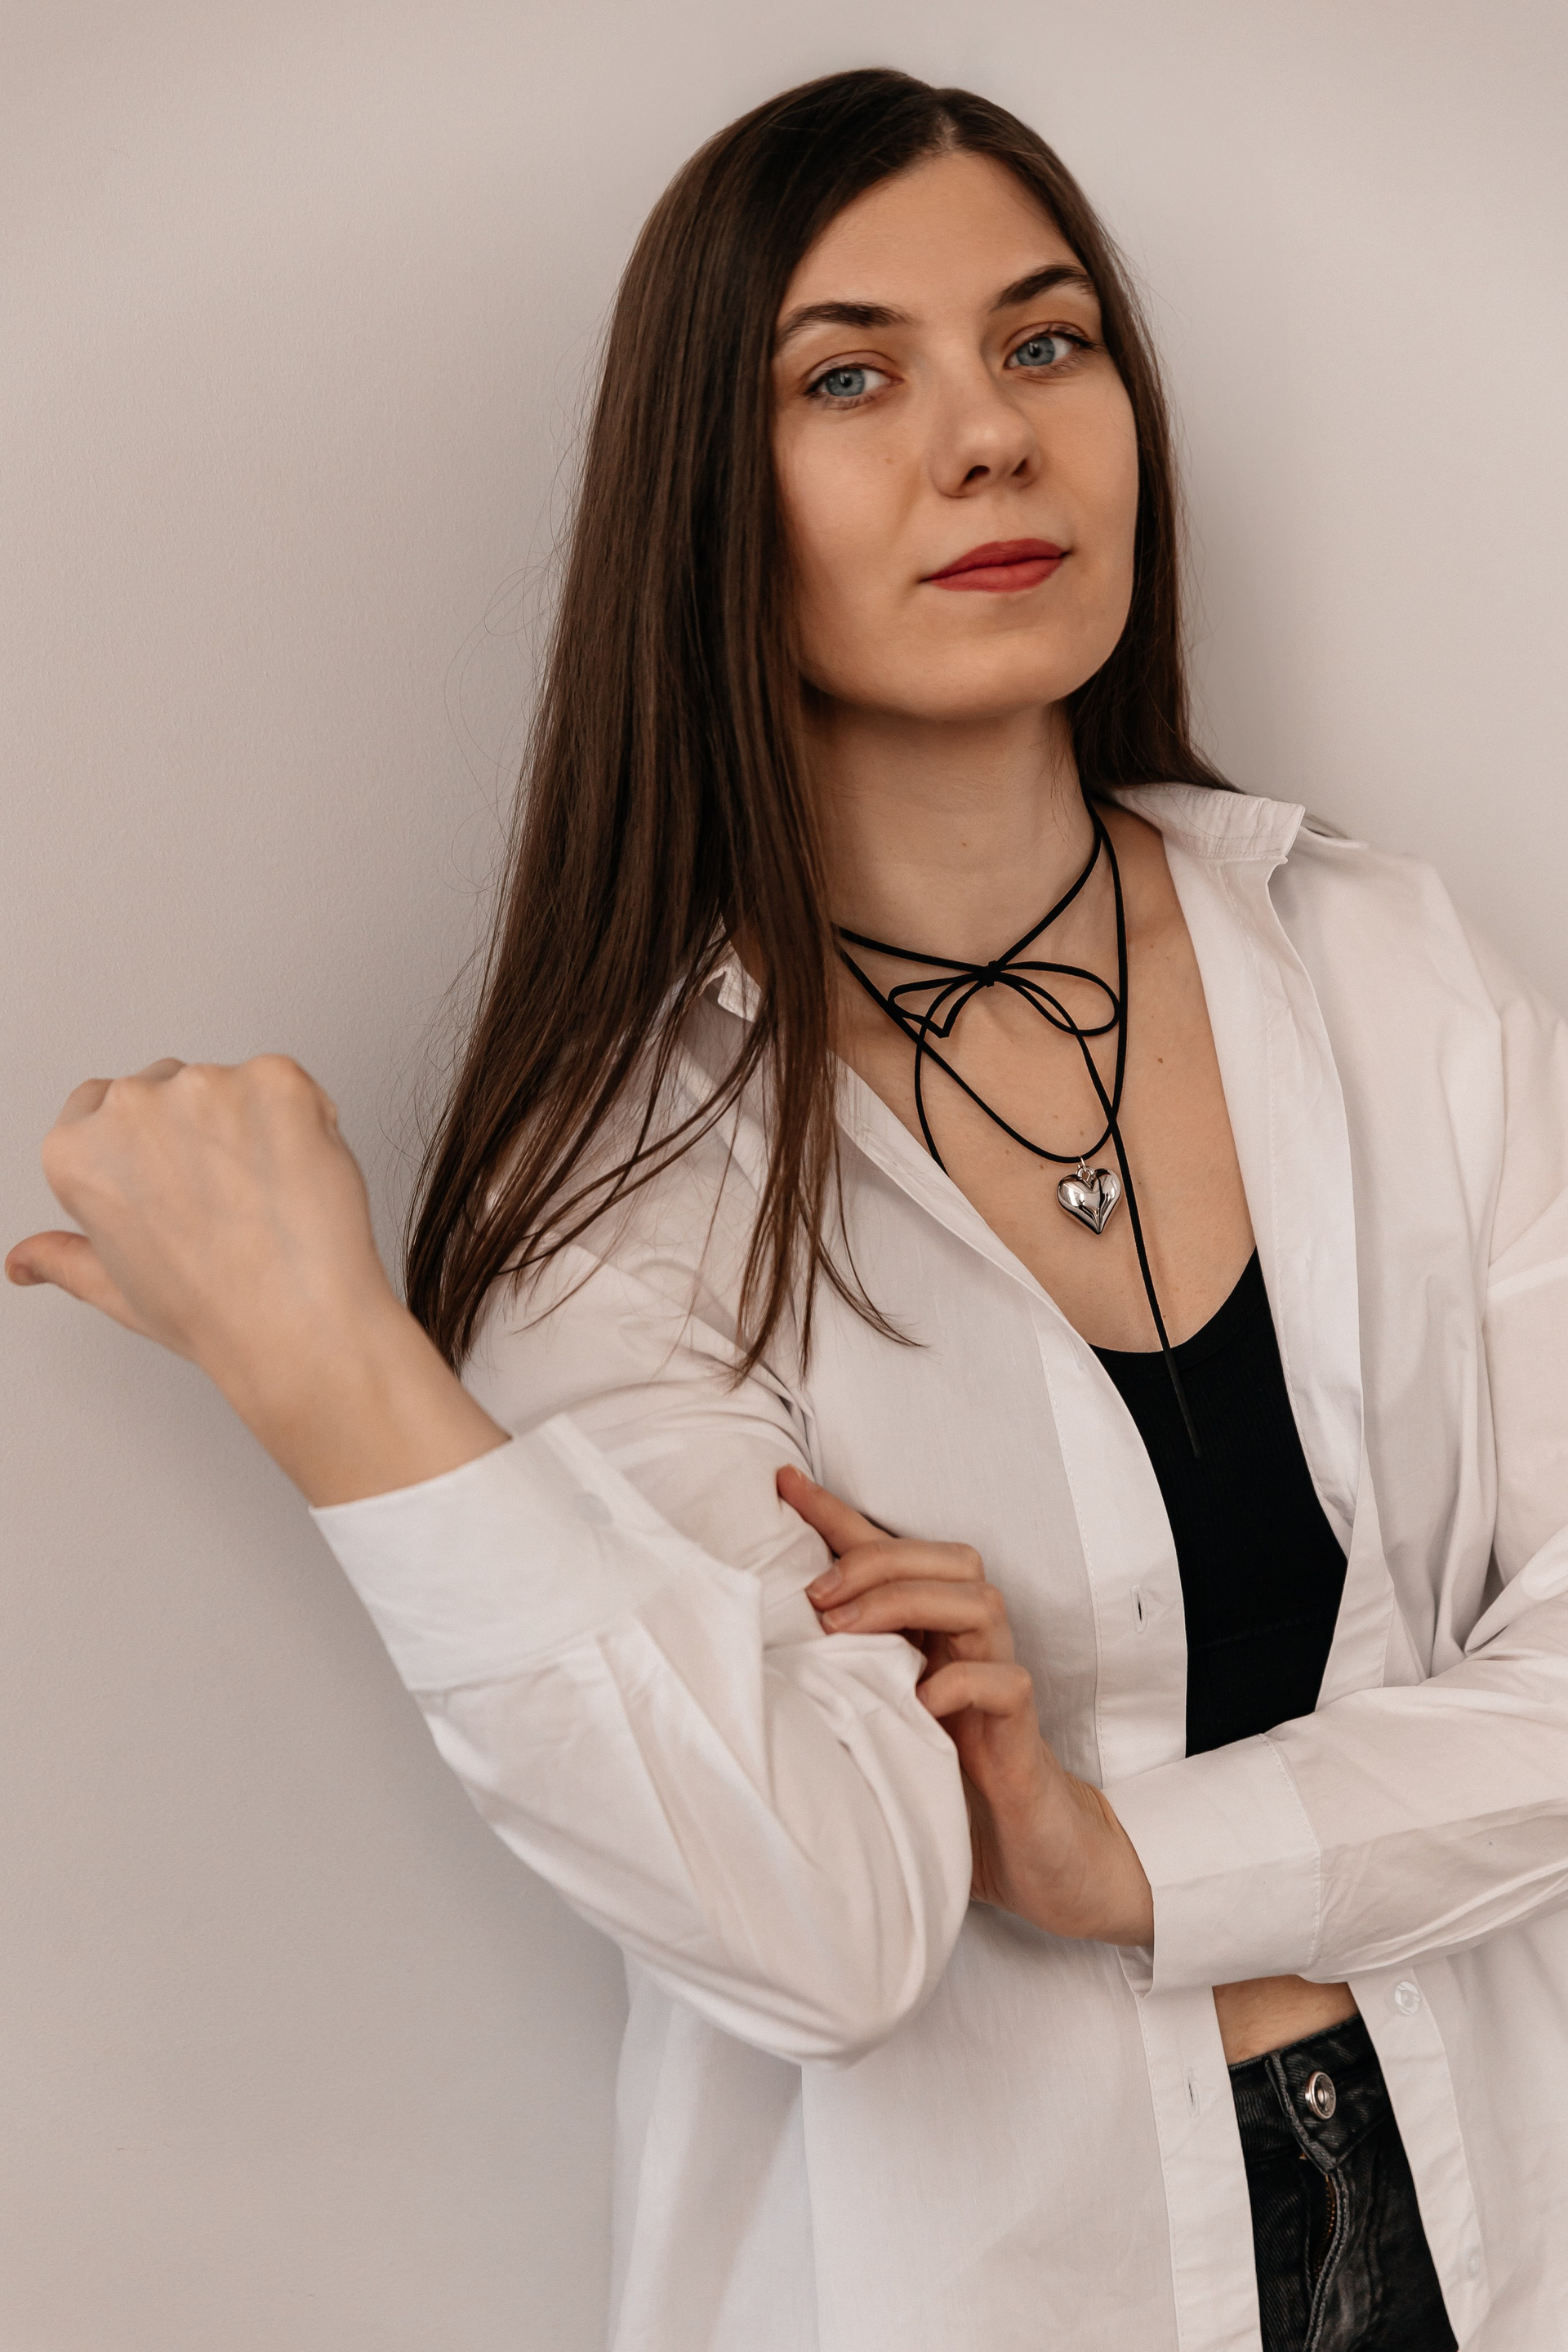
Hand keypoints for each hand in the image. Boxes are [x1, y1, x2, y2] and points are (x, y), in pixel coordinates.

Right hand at [7, 1056, 388, 1368]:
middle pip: (164, 1085)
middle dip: (194, 1128)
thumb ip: (64, 1259)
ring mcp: (205, 1085)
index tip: (172, 1179)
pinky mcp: (274, 1078)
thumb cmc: (212, 1313)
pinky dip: (302, 1119)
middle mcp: (131, 1106)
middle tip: (226, 1199)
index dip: (143, 1144)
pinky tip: (300, 1175)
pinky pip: (287, 1085)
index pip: (98, 1106)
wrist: (296, 1323)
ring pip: (229, 1084)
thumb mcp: (117, 1289)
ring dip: (251, 1124)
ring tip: (266, 1196)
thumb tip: (26, 1261)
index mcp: (77, 1151)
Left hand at [777, 1465, 1153, 1947]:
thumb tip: (758, 1637)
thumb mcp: (875, 1706)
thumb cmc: (942, 1769)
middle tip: (815, 1597)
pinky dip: (960, 1681)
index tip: (781, 1484)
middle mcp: (972, 1641)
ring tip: (847, 1633)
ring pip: (980, 1602)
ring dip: (908, 1604)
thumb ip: (839, 1667)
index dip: (838, 1514)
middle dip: (877, 1562)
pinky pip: (1005, 1683)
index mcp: (935, 1627)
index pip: (891, 1551)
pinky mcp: (1021, 1728)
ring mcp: (1000, 1679)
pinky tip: (919, 1701)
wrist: (1023, 1848)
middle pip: (949, 1558)